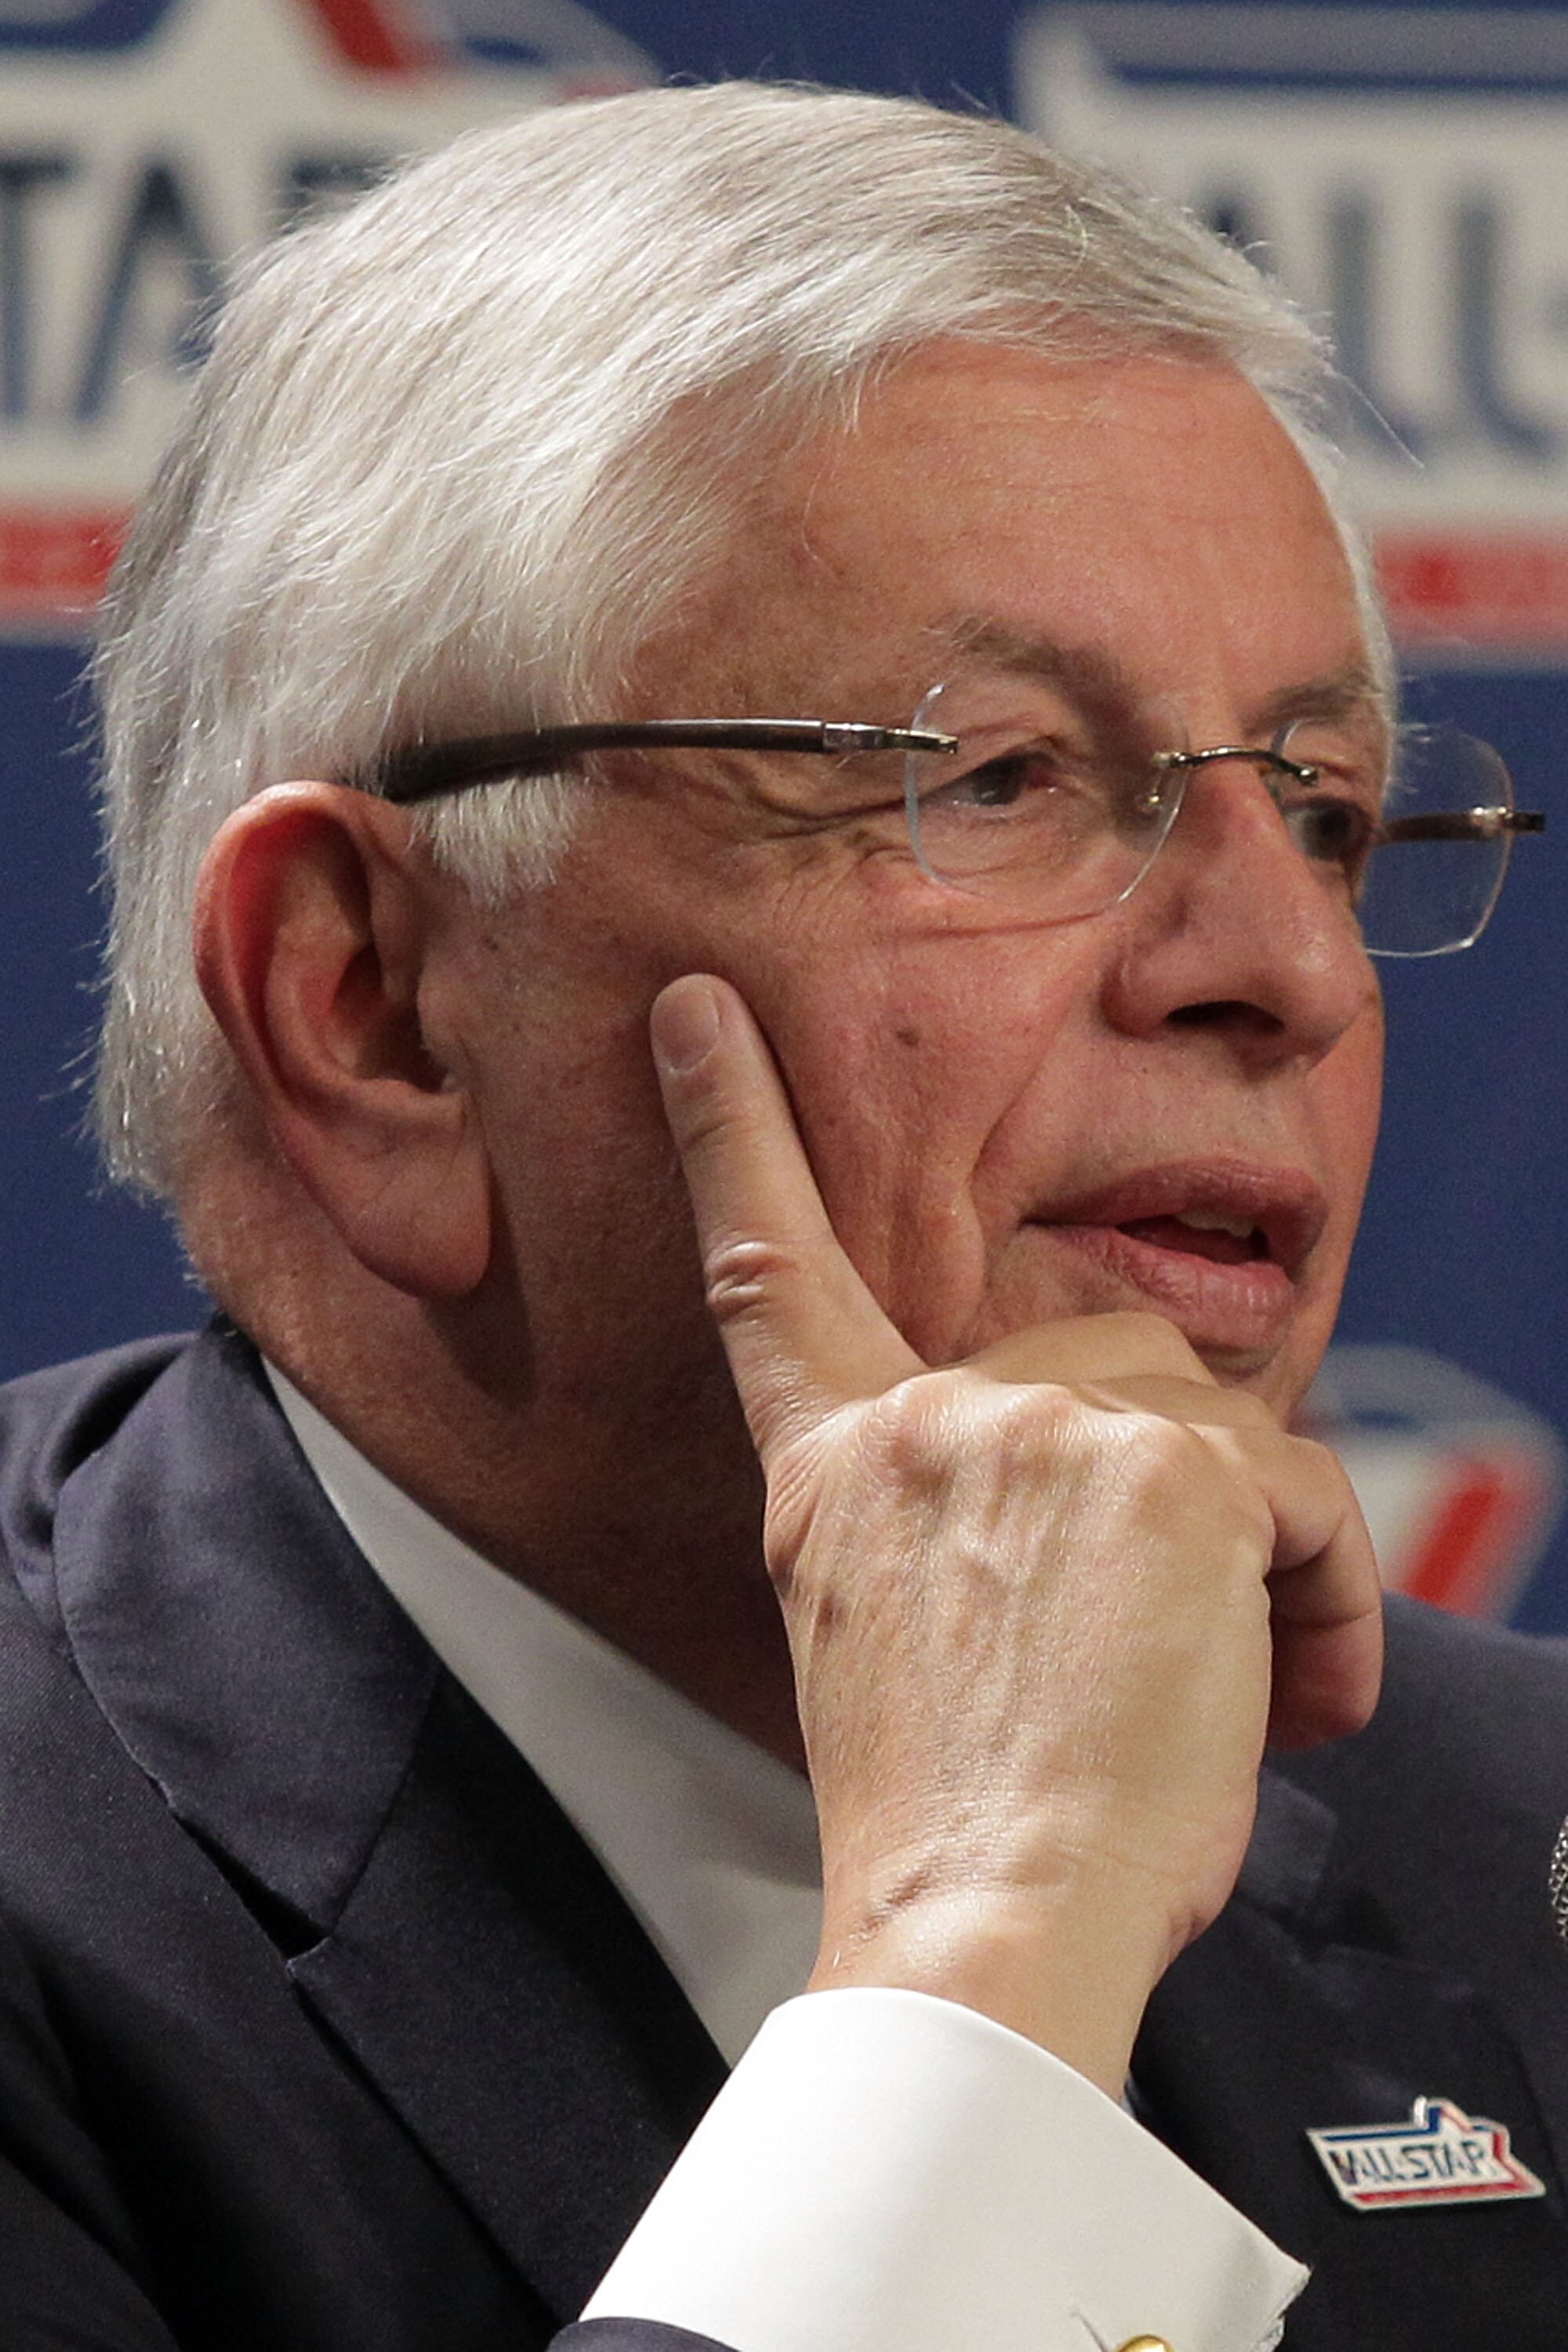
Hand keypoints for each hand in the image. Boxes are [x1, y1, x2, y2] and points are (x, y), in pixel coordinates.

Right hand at [652, 974, 1381, 2095]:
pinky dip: (1328, 1597)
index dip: (733, 1128)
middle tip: (1174, 1640)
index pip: (771, 1268)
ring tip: (1232, 1685)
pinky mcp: (1167, 1470)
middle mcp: (922, 1423)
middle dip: (1166, 1481)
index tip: (701, 1016)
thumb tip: (1087, 1489)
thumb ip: (950, 1517)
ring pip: (1215, 1423)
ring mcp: (1039, 1430)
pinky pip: (1305, 1490)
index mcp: (837, 1464)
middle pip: (1103, 1364)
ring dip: (1253, 1550)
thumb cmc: (950, 1819)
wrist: (985, 1923)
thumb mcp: (890, 1638)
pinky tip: (1290, 1692)